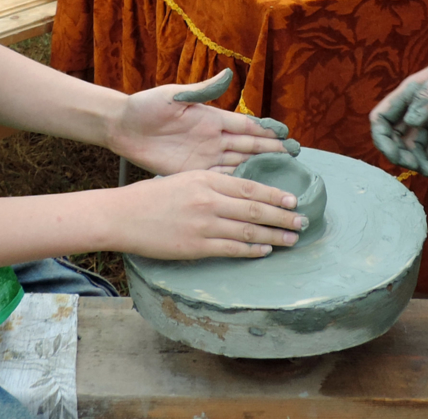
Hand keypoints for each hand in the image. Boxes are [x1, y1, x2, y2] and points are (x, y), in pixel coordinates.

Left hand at [108, 68, 299, 175]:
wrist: (122, 127)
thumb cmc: (146, 106)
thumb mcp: (174, 96)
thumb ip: (203, 90)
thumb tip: (229, 74)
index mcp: (212, 118)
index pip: (246, 125)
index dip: (267, 130)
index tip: (288, 135)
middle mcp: (212, 138)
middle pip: (249, 146)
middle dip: (272, 151)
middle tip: (296, 157)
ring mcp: (203, 156)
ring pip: (239, 163)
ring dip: (259, 168)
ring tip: (282, 175)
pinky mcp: (191, 172)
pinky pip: (219, 179)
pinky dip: (236, 184)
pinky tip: (252, 191)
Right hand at [116, 170, 306, 259]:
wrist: (123, 216)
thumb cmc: (152, 196)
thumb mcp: (185, 178)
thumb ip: (213, 182)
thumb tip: (241, 189)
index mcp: (206, 178)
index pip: (250, 186)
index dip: (276, 194)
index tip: (294, 200)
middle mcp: (209, 199)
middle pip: (256, 208)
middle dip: (283, 216)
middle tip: (303, 221)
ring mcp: (203, 224)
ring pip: (248, 230)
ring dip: (274, 235)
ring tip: (292, 239)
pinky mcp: (195, 246)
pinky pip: (231, 248)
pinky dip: (252, 249)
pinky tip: (265, 250)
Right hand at [370, 52, 427, 177]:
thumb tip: (410, 122)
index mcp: (409, 94)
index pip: (381, 119)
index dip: (382, 140)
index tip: (396, 156)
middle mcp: (415, 108)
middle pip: (395, 138)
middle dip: (401, 156)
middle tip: (418, 167)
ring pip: (413, 147)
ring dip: (418, 163)